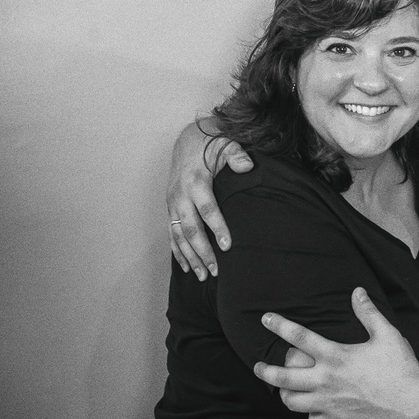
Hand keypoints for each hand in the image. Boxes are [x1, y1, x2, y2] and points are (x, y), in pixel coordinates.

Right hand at [166, 118, 251, 278]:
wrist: (187, 141)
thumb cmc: (211, 145)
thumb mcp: (226, 144)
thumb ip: (237, 155)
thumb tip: (248, 166)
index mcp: (195, 181)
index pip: (208, 209)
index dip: (217, 228)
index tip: (227, 246)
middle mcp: (180, 195)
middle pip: (191, 229)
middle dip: (203, 251)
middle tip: (217, 271)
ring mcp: (173, 204)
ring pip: (179, 236)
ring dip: (190, 257)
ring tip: (204, 276)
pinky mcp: (170, 209)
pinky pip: (172, 234)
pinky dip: (178, 252)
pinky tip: (187, 267)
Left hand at [253, 287, 418, 418]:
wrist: (413, 407)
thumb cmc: (402, 369)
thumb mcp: (387, 335)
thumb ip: (368, 313)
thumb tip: (357, 292)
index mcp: (336, 356)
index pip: (299, 336)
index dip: (279, 325)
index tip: (265, 319)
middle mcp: (326, 381)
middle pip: (282, 377)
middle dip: (265, 371)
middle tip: (258, 366)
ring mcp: (328, 404)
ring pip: (292, 402)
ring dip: (285, 395)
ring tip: (283, 390)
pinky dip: (310, 414)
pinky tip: (314, 410)